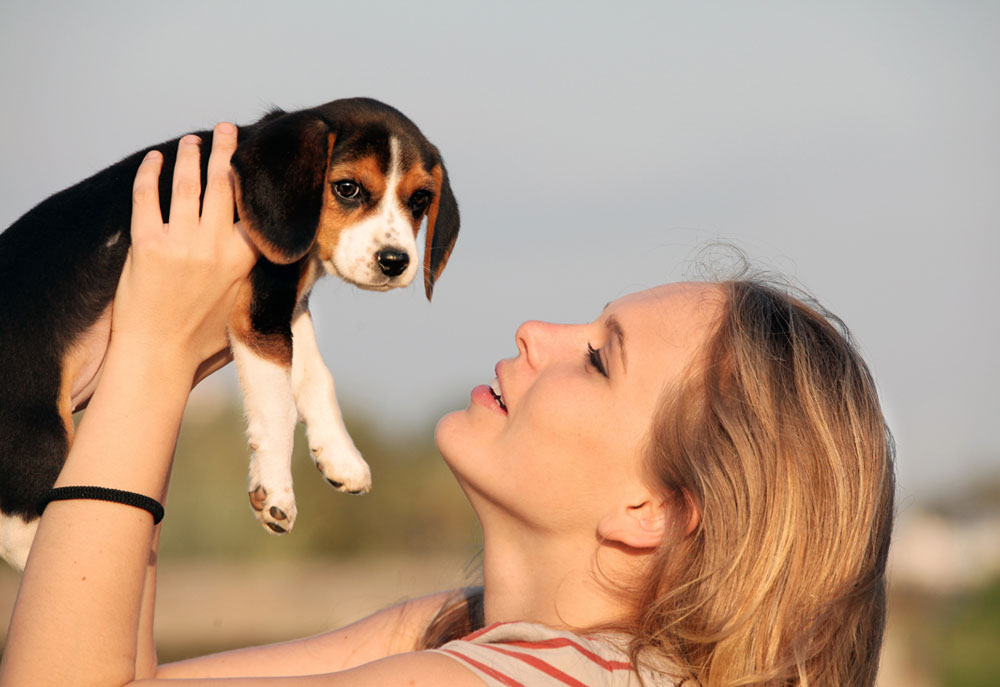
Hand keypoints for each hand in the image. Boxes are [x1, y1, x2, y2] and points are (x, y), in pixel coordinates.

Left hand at [111, 123, 257, 379]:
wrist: (159, 359)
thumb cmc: (206, 343)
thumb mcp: (248, 309)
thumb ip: (264, 282)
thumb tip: (292, 271)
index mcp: (247, 259)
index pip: (254, 206)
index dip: (256, 179)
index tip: (260, 160)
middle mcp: (216, 246)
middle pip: (223, 183)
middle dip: (226, 150)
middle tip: (227, 128)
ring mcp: (180, 243)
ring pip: (187, 184)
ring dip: (191, 155)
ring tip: (194, 140)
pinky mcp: (146, 246)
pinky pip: (147, 197)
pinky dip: (150, 173)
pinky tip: (155, 159)